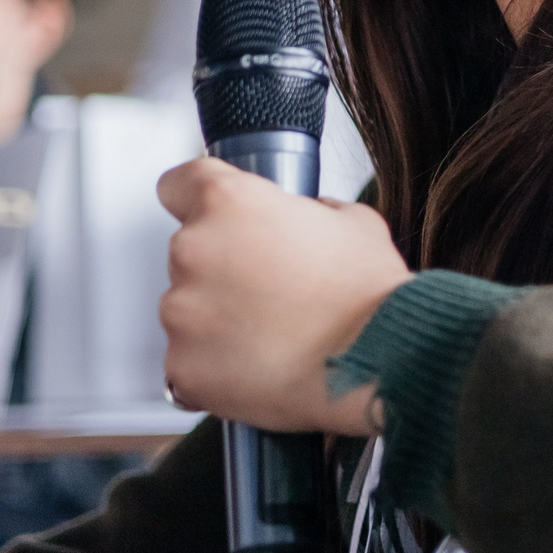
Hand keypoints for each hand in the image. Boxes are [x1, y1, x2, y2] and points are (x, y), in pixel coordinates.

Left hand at [157, 159, 407, 434]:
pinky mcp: (182, 366)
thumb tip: (307, 219)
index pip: (178, 184)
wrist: (375, 361)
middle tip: (268, 291)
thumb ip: (310, 210)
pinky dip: (213, 368)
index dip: (195, 201)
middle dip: (221, 270)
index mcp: (229, 202)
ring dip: (216, 320)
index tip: (210, 218)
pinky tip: (257, 366)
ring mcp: (183, 312)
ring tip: (270, 335)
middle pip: (189, 253)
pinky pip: (186, 363)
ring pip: (186, 310)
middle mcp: (194, 250)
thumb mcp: (353, 221)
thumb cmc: (367, 294)